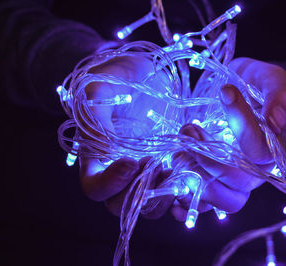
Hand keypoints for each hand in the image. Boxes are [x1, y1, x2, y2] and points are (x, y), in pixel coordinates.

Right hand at [79, 56, 172, 217]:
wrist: (148, 75)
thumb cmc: (121, 76)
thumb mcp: (104, 84)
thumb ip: (95, 109)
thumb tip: (99, 140)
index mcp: (96, 156)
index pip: (95, 187)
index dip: (111, 183)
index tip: (132, 161)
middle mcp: (117, 171)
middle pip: (120, 204)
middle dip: (140, 192)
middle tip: (157, 165)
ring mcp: (143, 172)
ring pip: (149, 205)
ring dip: (164, 194)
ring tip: (176, 167)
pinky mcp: (166, 168)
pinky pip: (172, 193)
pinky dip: (182, 189)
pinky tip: (190, 169)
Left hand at [171, 58, 285, 219]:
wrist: (238, 91)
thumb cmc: (255, 86)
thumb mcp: (271, 80)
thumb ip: (279, 96)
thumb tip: (275, 121)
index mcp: (272, 148)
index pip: (260, 152)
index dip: (241, 127)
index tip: (224, 92)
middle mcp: (254, 171)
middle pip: (238, 187)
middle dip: (208, 161)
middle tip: (190, 131)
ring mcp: (231, 180)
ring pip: (220, 200)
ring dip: (193, 178)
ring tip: (179, 149)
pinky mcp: (211, 181)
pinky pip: (201, 202)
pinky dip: (183, 199)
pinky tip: (170, 182)